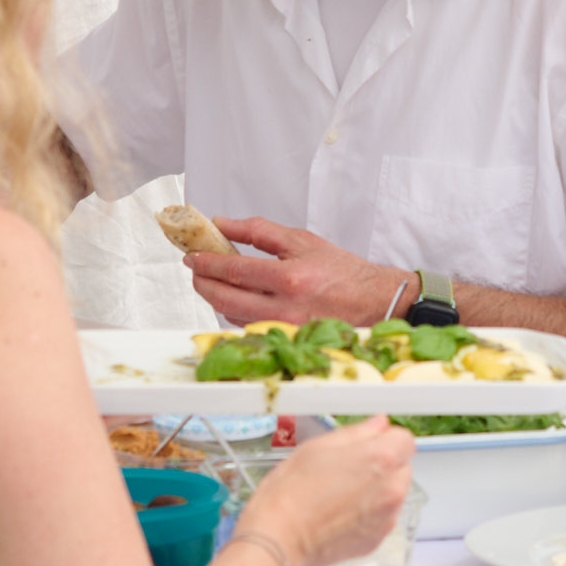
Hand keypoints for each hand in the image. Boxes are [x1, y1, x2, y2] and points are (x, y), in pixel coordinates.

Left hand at [185, 217, 409, 328]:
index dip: (206, 263)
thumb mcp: (302, 240)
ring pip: (233, 317)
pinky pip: (248, 327)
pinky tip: (235, 298)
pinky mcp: (286, 340)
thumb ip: (259, 231)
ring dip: (217, 298)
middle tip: (195, 270)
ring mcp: (285, 329)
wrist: (374, 302)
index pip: (234, 271)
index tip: (191, 256)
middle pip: (225, 299)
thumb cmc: (343, 271)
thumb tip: (223, 224)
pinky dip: (236, 312)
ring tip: (214, 281)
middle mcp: (285, 308)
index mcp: (289, 278)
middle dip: (202, 283)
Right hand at [237, 416, 415, 565]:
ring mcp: (386, 518)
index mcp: (380, 459)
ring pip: (393, 494)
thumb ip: (356, 433)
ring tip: (340, 496)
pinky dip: (368, 515)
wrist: (278, 538)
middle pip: (402, 468)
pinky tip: (339, 515)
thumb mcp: (317, 447)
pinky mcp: (377, 540)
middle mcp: (391, 489)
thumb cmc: (290, 491)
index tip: (366, 445)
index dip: (383, 439)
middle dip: (382, 466)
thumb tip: (378, 424)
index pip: (404, 439)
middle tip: (347, 471)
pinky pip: (382, 519)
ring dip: (377, 491)